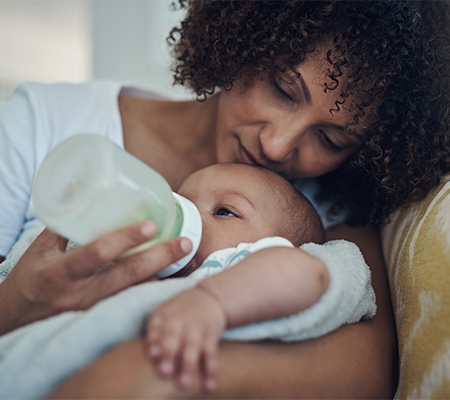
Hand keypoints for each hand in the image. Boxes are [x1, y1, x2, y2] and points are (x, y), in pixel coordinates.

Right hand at [0, 221, 191, 334]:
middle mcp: (79, 294)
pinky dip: (151, 289)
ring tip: (186, 259)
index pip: (97, 254)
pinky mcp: (100, 317)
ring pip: (135, 292)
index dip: (124, 239)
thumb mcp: (40, 248)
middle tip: (185, 242)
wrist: (15, 318)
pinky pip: (131, 302)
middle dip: (160, 258)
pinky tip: (169, 277)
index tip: (151, 225)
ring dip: (162, 276)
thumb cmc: (30, 277)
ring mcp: (92, 310)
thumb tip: (83, 191)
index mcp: (60, 272)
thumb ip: (65, 223)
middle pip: (127, 276)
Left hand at [145, 287, 226, 391]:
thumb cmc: (178, 312)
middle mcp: (181, 319)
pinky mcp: (212, 335)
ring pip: (193, 346)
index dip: (154, 340)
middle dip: (169, 353)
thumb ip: (154, 333)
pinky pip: (212, 353)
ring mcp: (198, 327)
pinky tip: (209, 386)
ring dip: (189, 365)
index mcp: (165, 314)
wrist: (208, 297)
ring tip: (184, 383)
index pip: (157, 326)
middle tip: (164, 372)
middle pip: (174, 335)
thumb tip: (151, 357)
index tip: (152, 356)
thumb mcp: (164, 313)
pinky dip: (211, 369)